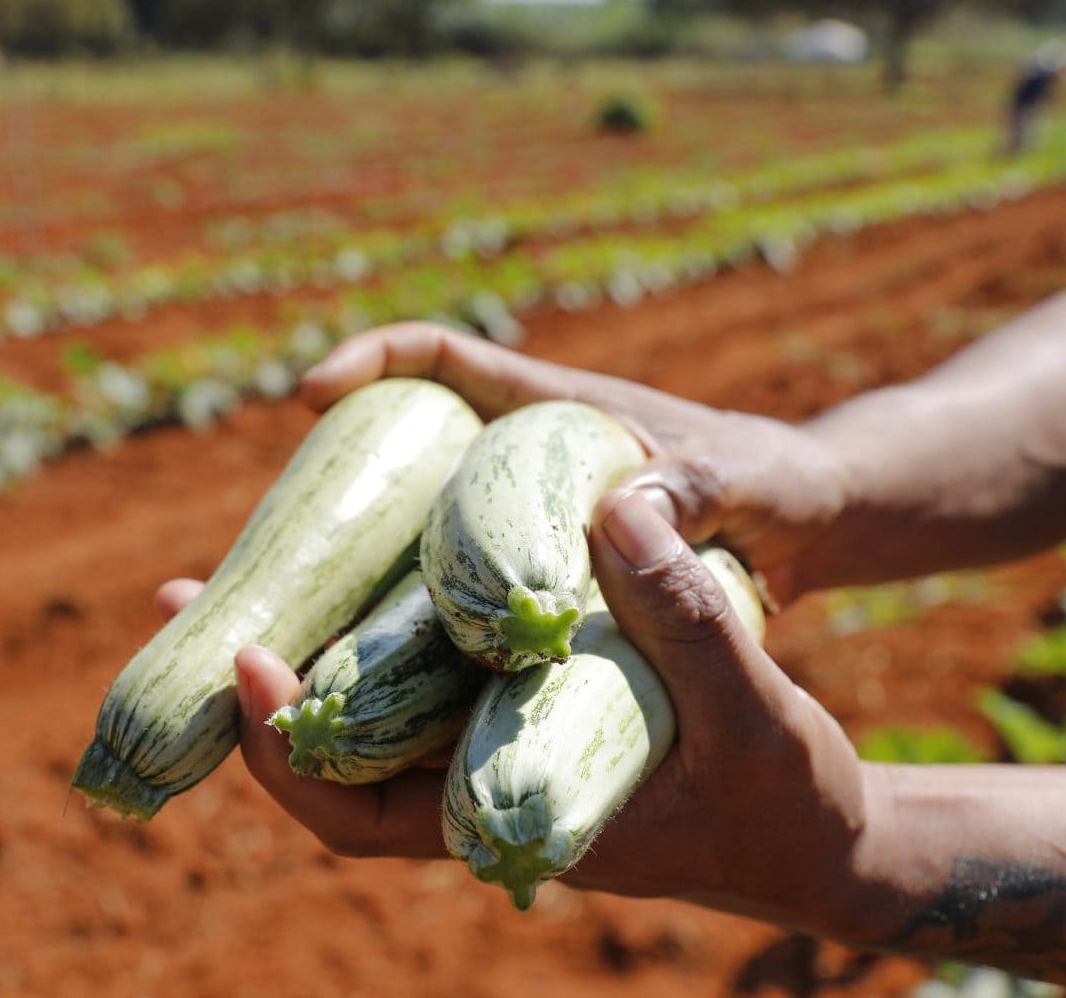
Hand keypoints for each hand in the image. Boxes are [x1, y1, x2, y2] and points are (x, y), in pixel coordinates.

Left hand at [154, 489, 870, 924]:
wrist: (811, 833)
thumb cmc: (784, 799)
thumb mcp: (756, 712)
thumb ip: (688, 617)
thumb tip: (612, 504)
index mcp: (508, 819)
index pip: (360, 814)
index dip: (290, 751)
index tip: (246, 667)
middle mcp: (475, 789)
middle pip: (333, 755)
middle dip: (257, 687)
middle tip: (183, 596)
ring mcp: (489, 752)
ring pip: (370, 708)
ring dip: (307, 643)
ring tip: (244, 568)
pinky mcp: (514, 714)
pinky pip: (426, 675)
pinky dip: (383, 624)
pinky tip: (367, 560)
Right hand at [300, 322, 849, 602]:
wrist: (809, 531)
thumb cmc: (778, 483)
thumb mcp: (742, 478)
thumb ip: (695, 487)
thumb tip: (618, 513)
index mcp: (553, 411)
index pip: (444, 360)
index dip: (373, 364)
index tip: (311, 395)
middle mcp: (521, 472)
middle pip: (397, 466)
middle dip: (323, 505)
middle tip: (256, 569)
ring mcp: (526, 533)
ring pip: (415, 551)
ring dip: (352, 596)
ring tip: (285, 647)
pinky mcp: (540, 591)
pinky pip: (459, 613)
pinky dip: (419, 649)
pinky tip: (382, 707)